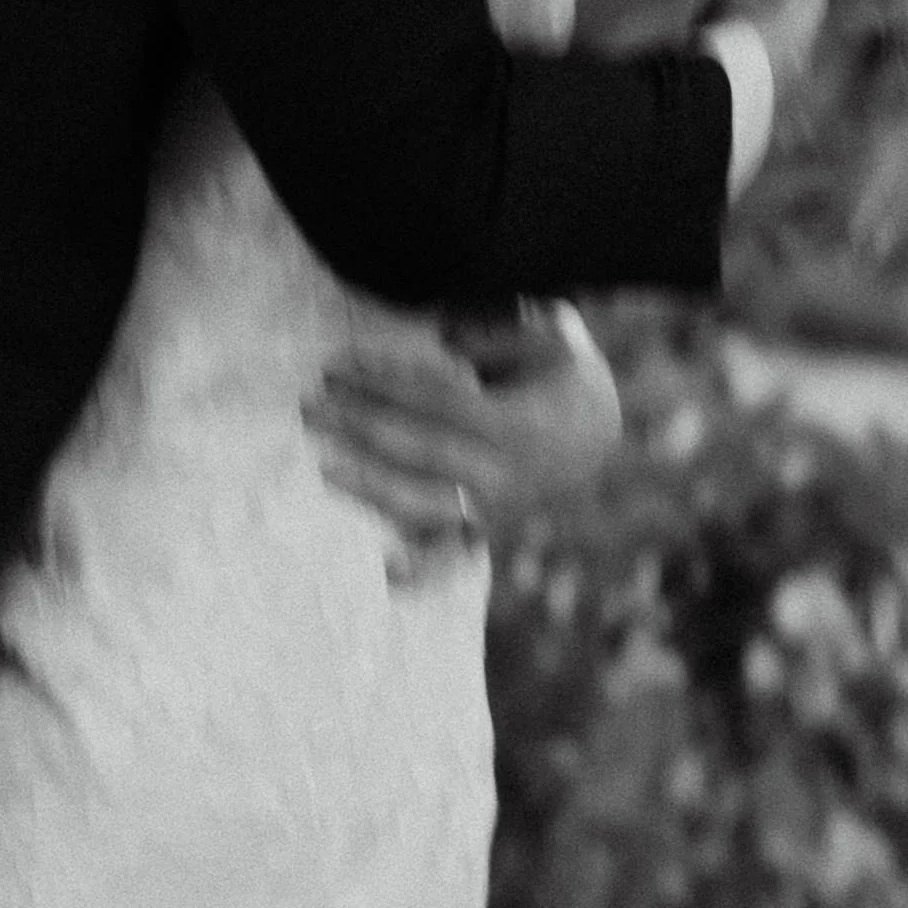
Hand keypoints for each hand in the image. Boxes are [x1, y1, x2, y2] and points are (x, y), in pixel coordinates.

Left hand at [303, 302, 621, 587]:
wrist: (597, 428)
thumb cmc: (557, 367)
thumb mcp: (546, 332)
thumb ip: (496, 330)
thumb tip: (444, 332)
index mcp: (518, 421)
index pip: (436, 399)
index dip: (385, 381)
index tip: (339, 364)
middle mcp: (506, 472)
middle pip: (420, 449)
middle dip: (360, 426)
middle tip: (309, 406)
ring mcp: (495, 506)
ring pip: (426, 502)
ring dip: (371, 486)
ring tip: (324, 466)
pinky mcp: (487, 528)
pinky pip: (453, 554)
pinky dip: (424, 570)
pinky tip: (389, 577)